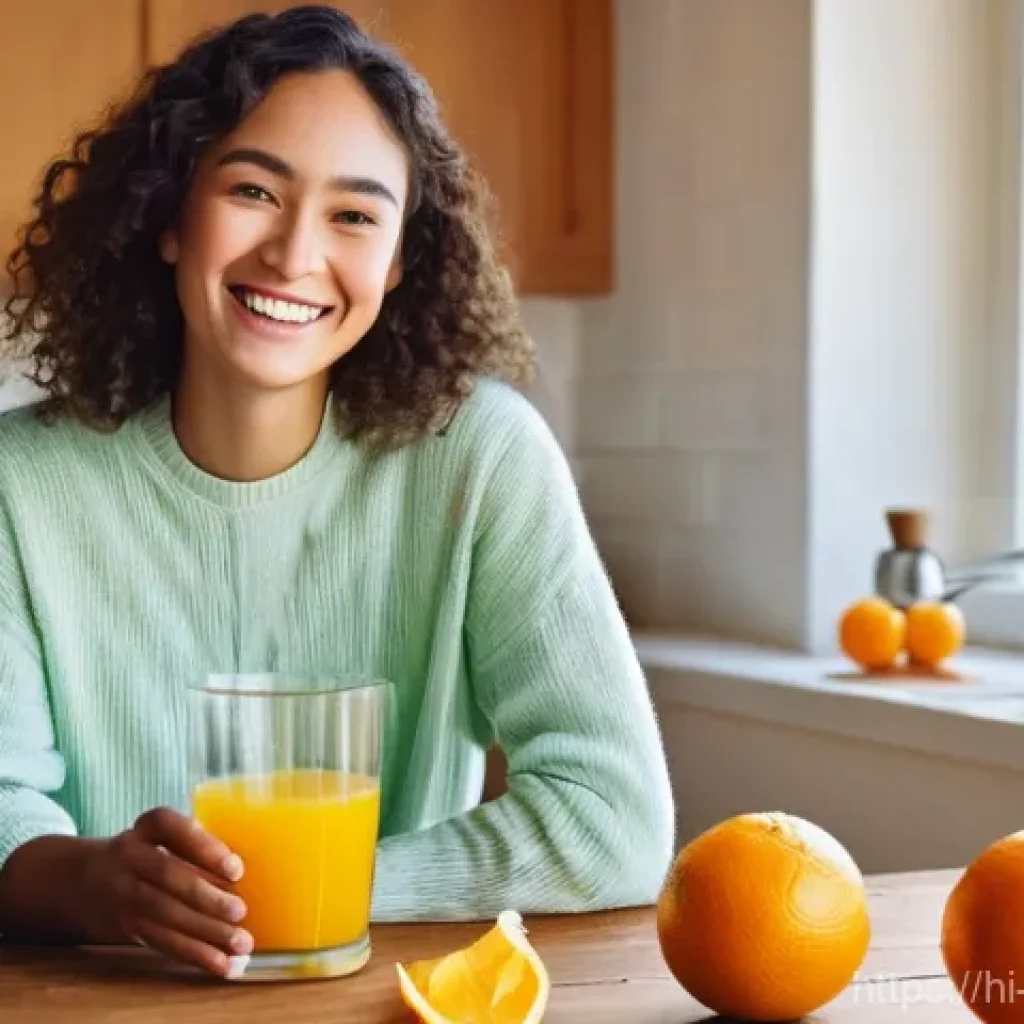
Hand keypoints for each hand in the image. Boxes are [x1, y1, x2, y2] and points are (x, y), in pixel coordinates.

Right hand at [77, 807, 252, 976]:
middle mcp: (128, 857)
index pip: (169, 825)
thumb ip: (196, 848)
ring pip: (164, 915)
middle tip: (240, 911)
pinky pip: (161, 942)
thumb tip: (245, 878)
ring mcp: (122, 893)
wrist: (82, 881)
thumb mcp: (162, 838)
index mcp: (145, 828)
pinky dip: (194, 954)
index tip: (236, 867)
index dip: (203, 845)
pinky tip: (221, 963)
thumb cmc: (148, 854)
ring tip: (240, 943)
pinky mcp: (124, 927)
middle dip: (206, 897)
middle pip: (167, 876)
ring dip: (206, 933)